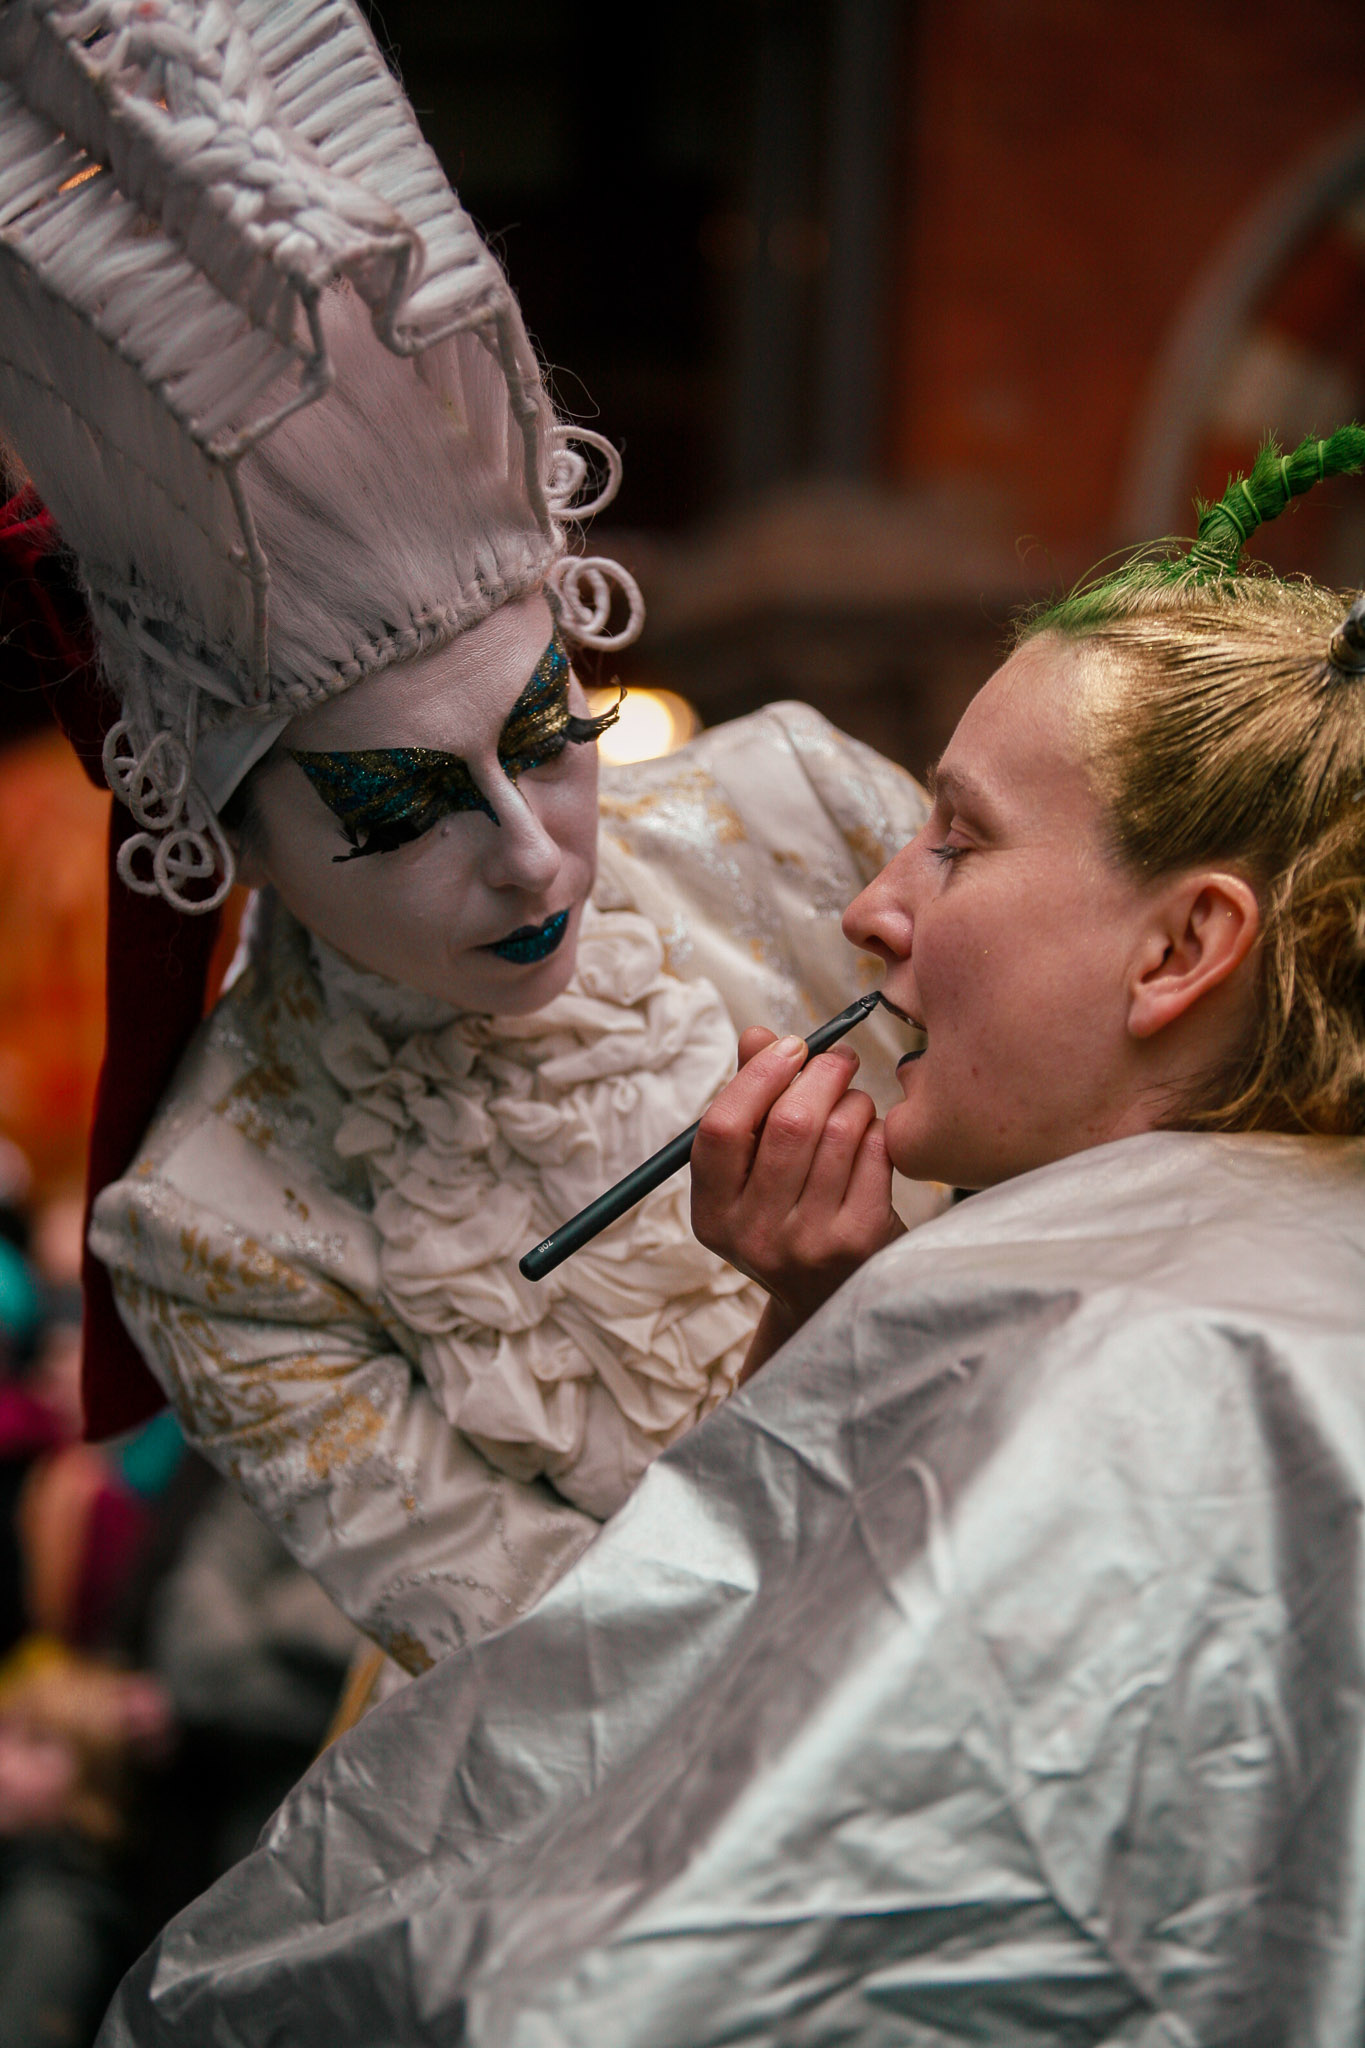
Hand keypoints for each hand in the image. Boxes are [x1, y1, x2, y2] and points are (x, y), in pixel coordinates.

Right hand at [691, 1026, 902, 1358]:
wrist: (830, 1302)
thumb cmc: (787, 1220)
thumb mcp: (750, 1176)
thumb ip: (749, 1103)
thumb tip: (757, 1035)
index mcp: (713, 1214)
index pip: (721, 1129)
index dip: (757, 1076)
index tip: (789, 1048)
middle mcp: (753, 1234)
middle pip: (787, 1124)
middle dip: (820, 1074)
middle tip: (838, 1059)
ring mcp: (808, 1242)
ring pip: (838, 1133)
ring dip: (853, 1100)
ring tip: (855, 1101)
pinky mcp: (859, 1242)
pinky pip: (874, 1155)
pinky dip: (878, 1131)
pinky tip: (873, 1136)